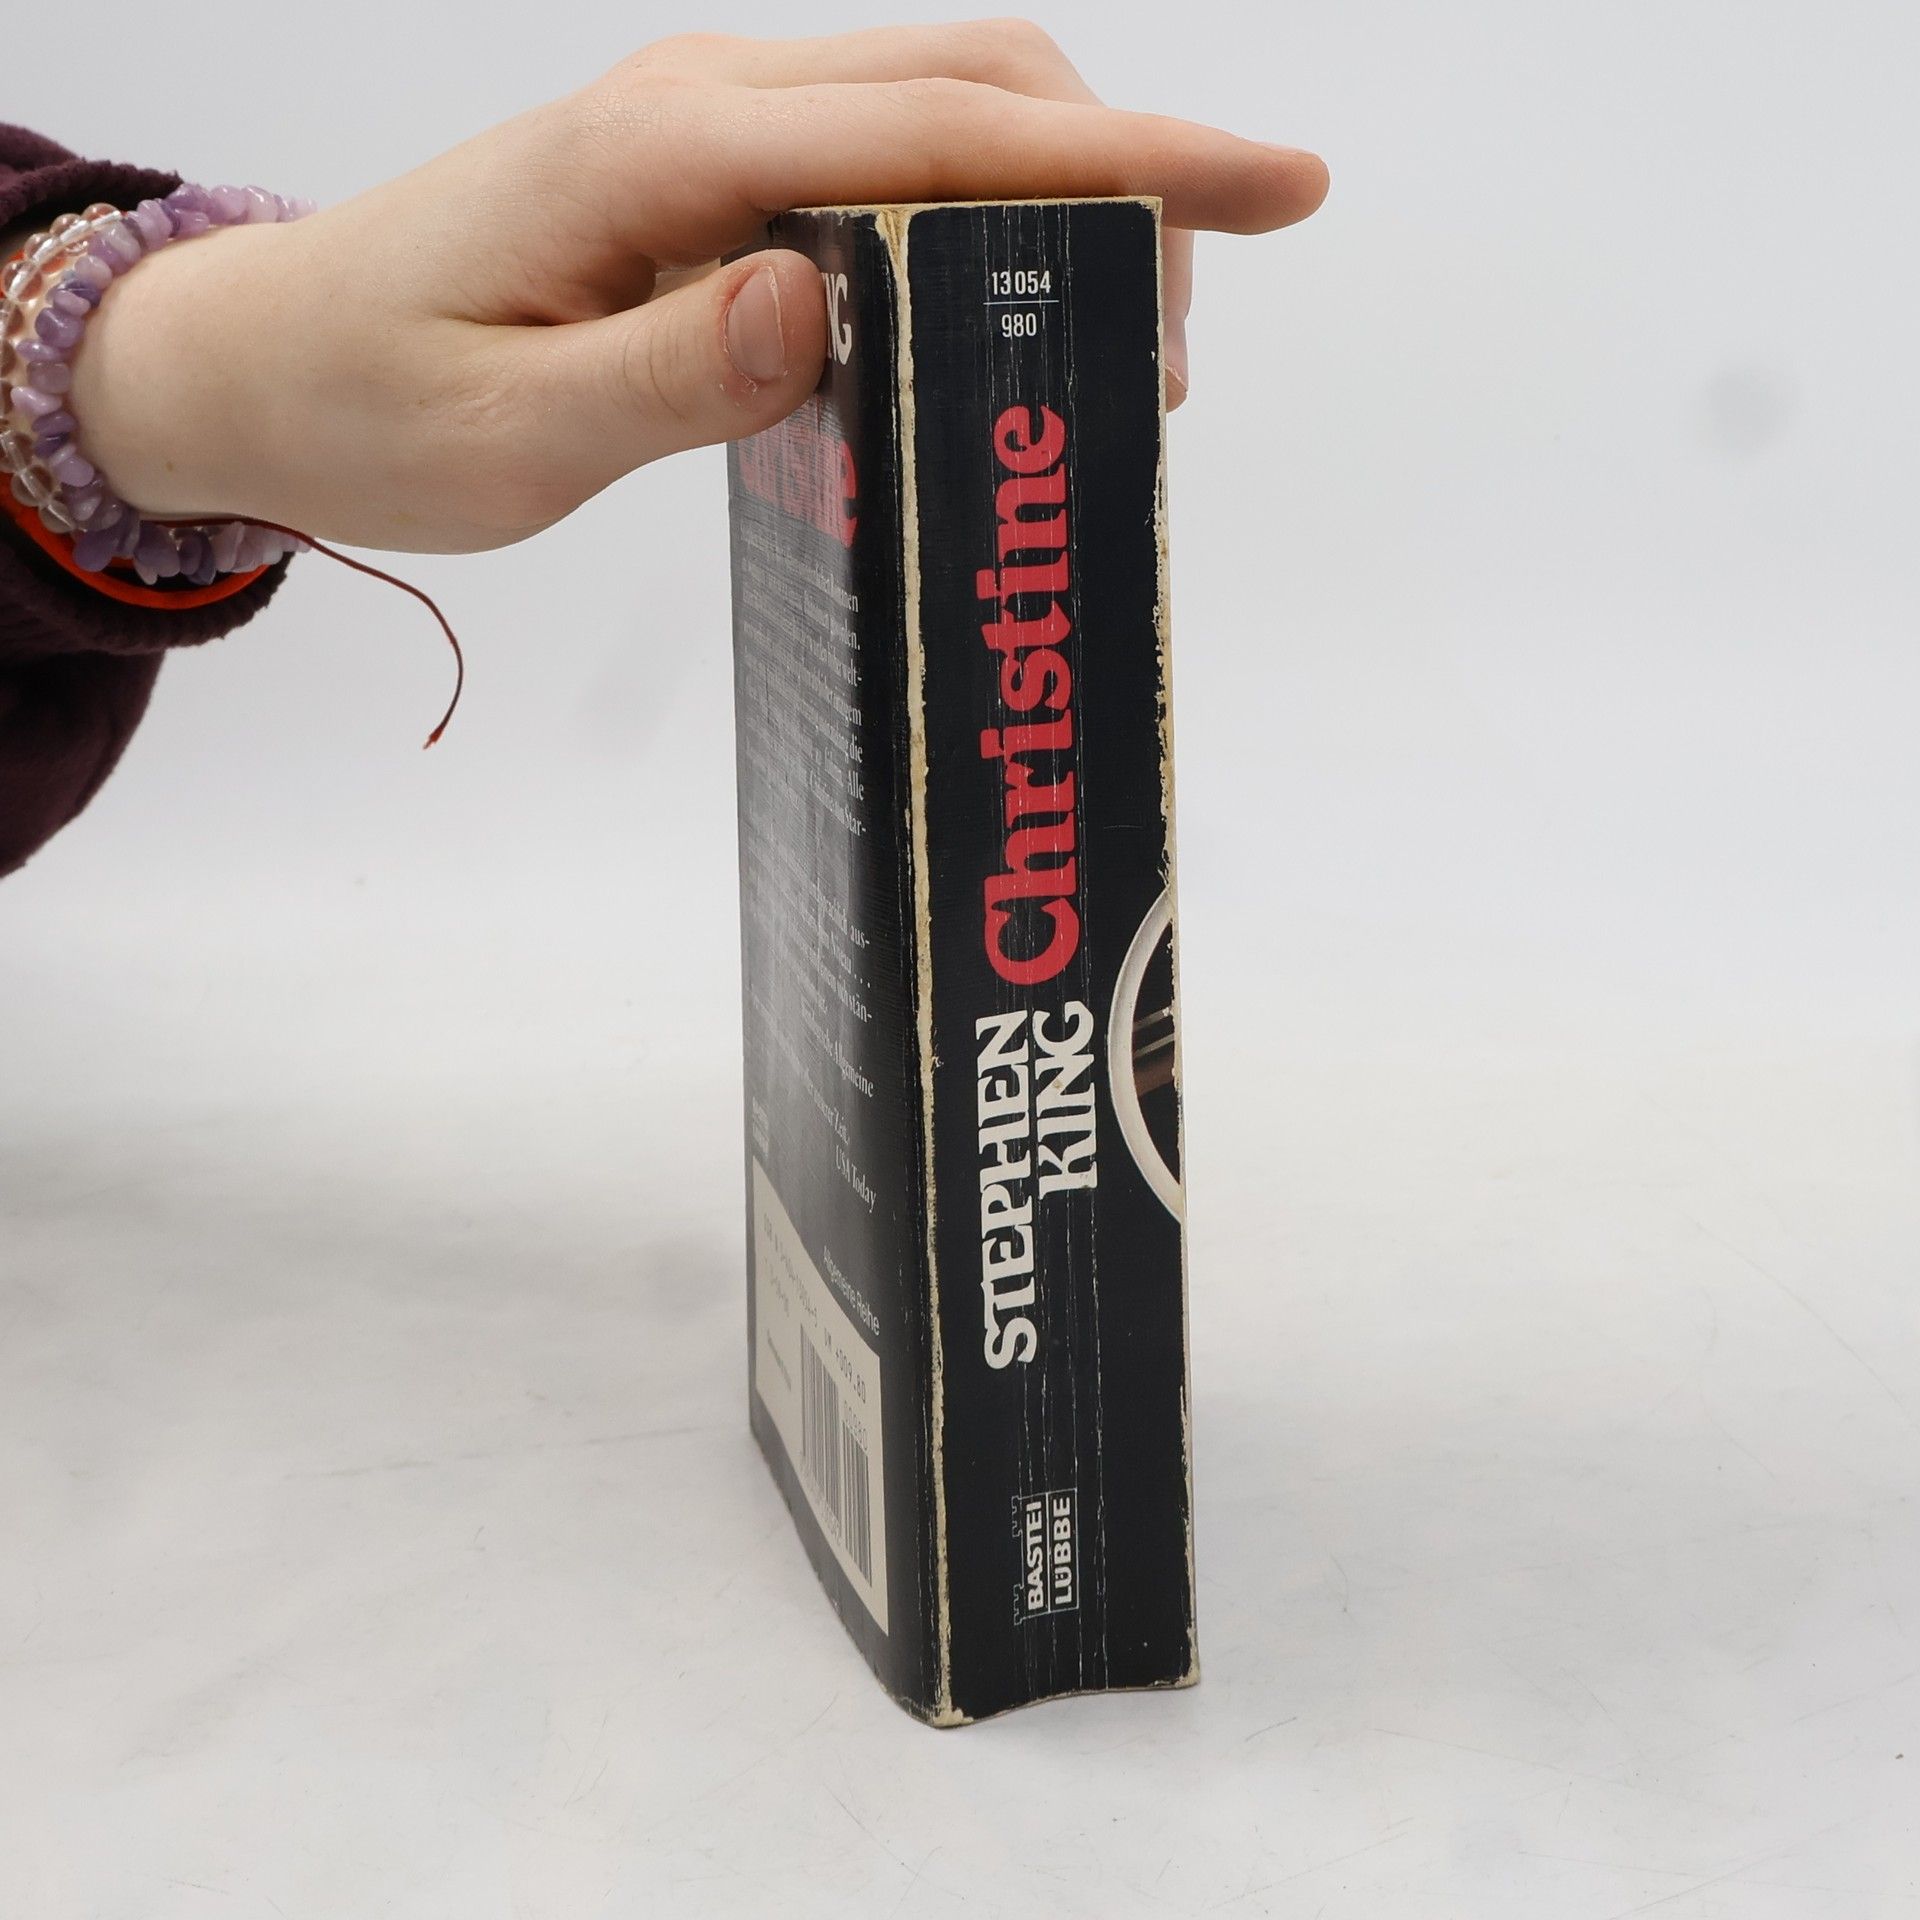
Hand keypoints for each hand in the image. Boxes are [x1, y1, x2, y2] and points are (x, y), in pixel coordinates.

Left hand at [69, 22, 1326, 553]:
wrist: (267, 355)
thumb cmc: (371, 403)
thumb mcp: (504, 432)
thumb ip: (666, 374)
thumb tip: (825, 306)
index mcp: (663, 155)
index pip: (942, 133)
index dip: (1128, 162)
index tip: (1279, 186)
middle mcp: (706, 105)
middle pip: (980, 83)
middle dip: (1125, 186)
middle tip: (1164, 361)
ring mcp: (714, 127)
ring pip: (945, 108)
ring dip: (1057, 201)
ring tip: (1093, 361)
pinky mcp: (714, 173)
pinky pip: (887, 158)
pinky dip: (980, 216)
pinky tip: (993, 314)